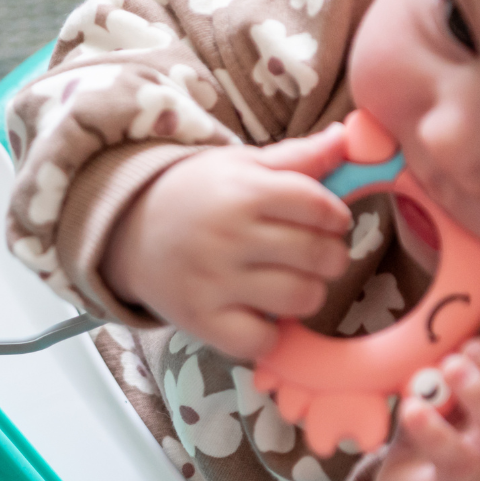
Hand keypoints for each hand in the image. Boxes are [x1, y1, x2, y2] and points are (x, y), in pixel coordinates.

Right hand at [102, 123, 351, 358]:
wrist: (128, 232)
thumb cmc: (196, 197)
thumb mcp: (241, 166)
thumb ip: (299, 157)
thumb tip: (351, 139)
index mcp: (244, 192)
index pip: (321, 207)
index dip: (336, 218)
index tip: (328, 222)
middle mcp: (229, 237)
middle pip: (318, 256)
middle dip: (330, 258)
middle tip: (314, 257)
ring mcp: (214, 283)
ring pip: (300, 299)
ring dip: (307, 294)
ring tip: (290, 284)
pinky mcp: (202, 322)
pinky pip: (262, 341)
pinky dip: (271, 333)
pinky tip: (261, 315)